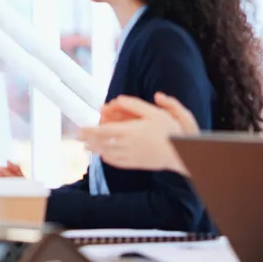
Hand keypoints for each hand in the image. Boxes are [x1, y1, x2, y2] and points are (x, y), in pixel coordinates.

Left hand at [79, 93, 197, 173]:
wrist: (185, 153)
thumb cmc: (172, 131)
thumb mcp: (156, 112)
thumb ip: (135, 104)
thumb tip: (118, 98)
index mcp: (131, 131)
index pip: (103, 131)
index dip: (89, 131)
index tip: (79, 129)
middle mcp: (128, 145)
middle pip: (102, 143)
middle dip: (88, 140)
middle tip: (77, 137)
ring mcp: (132, 156)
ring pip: (107, 154)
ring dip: (95, 149)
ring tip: (86, 146)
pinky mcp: (137, 164)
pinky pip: (118, 162)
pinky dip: (107, 159)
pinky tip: (103, 156)